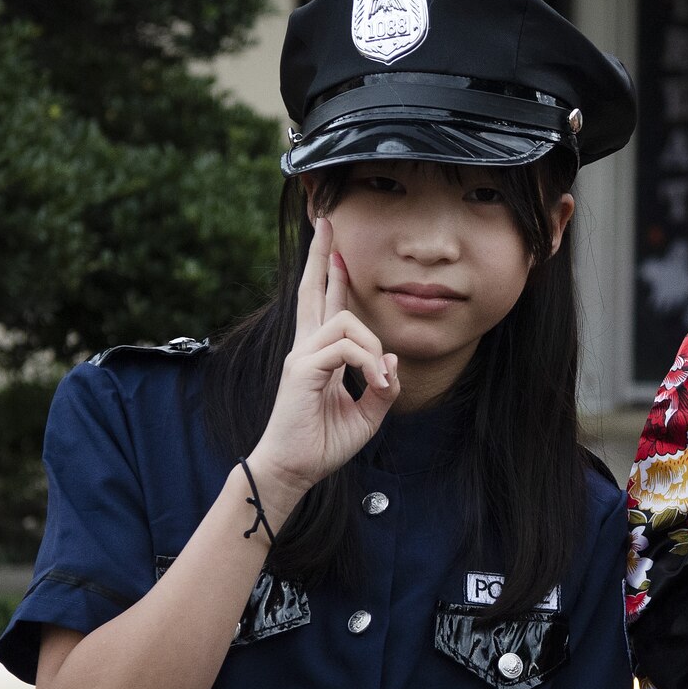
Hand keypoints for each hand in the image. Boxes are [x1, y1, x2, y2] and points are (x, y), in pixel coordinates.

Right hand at [246, 216, 401, 511]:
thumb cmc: (325, 442)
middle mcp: (306, 347)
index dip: (330, 274)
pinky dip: (368, 365)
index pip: (324, 304)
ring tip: (378, 383)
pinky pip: (346, 348)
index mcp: (319, 353)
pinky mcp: (302, 368)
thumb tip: (391, 357)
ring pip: (346, 321)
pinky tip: (374, 387)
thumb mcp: (368, 412)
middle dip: (322, 254)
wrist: (297, 467)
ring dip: (373, 349)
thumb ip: (382, 383)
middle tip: (327, 221)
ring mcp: (301, 354)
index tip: (336, 246)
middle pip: (311, 289)